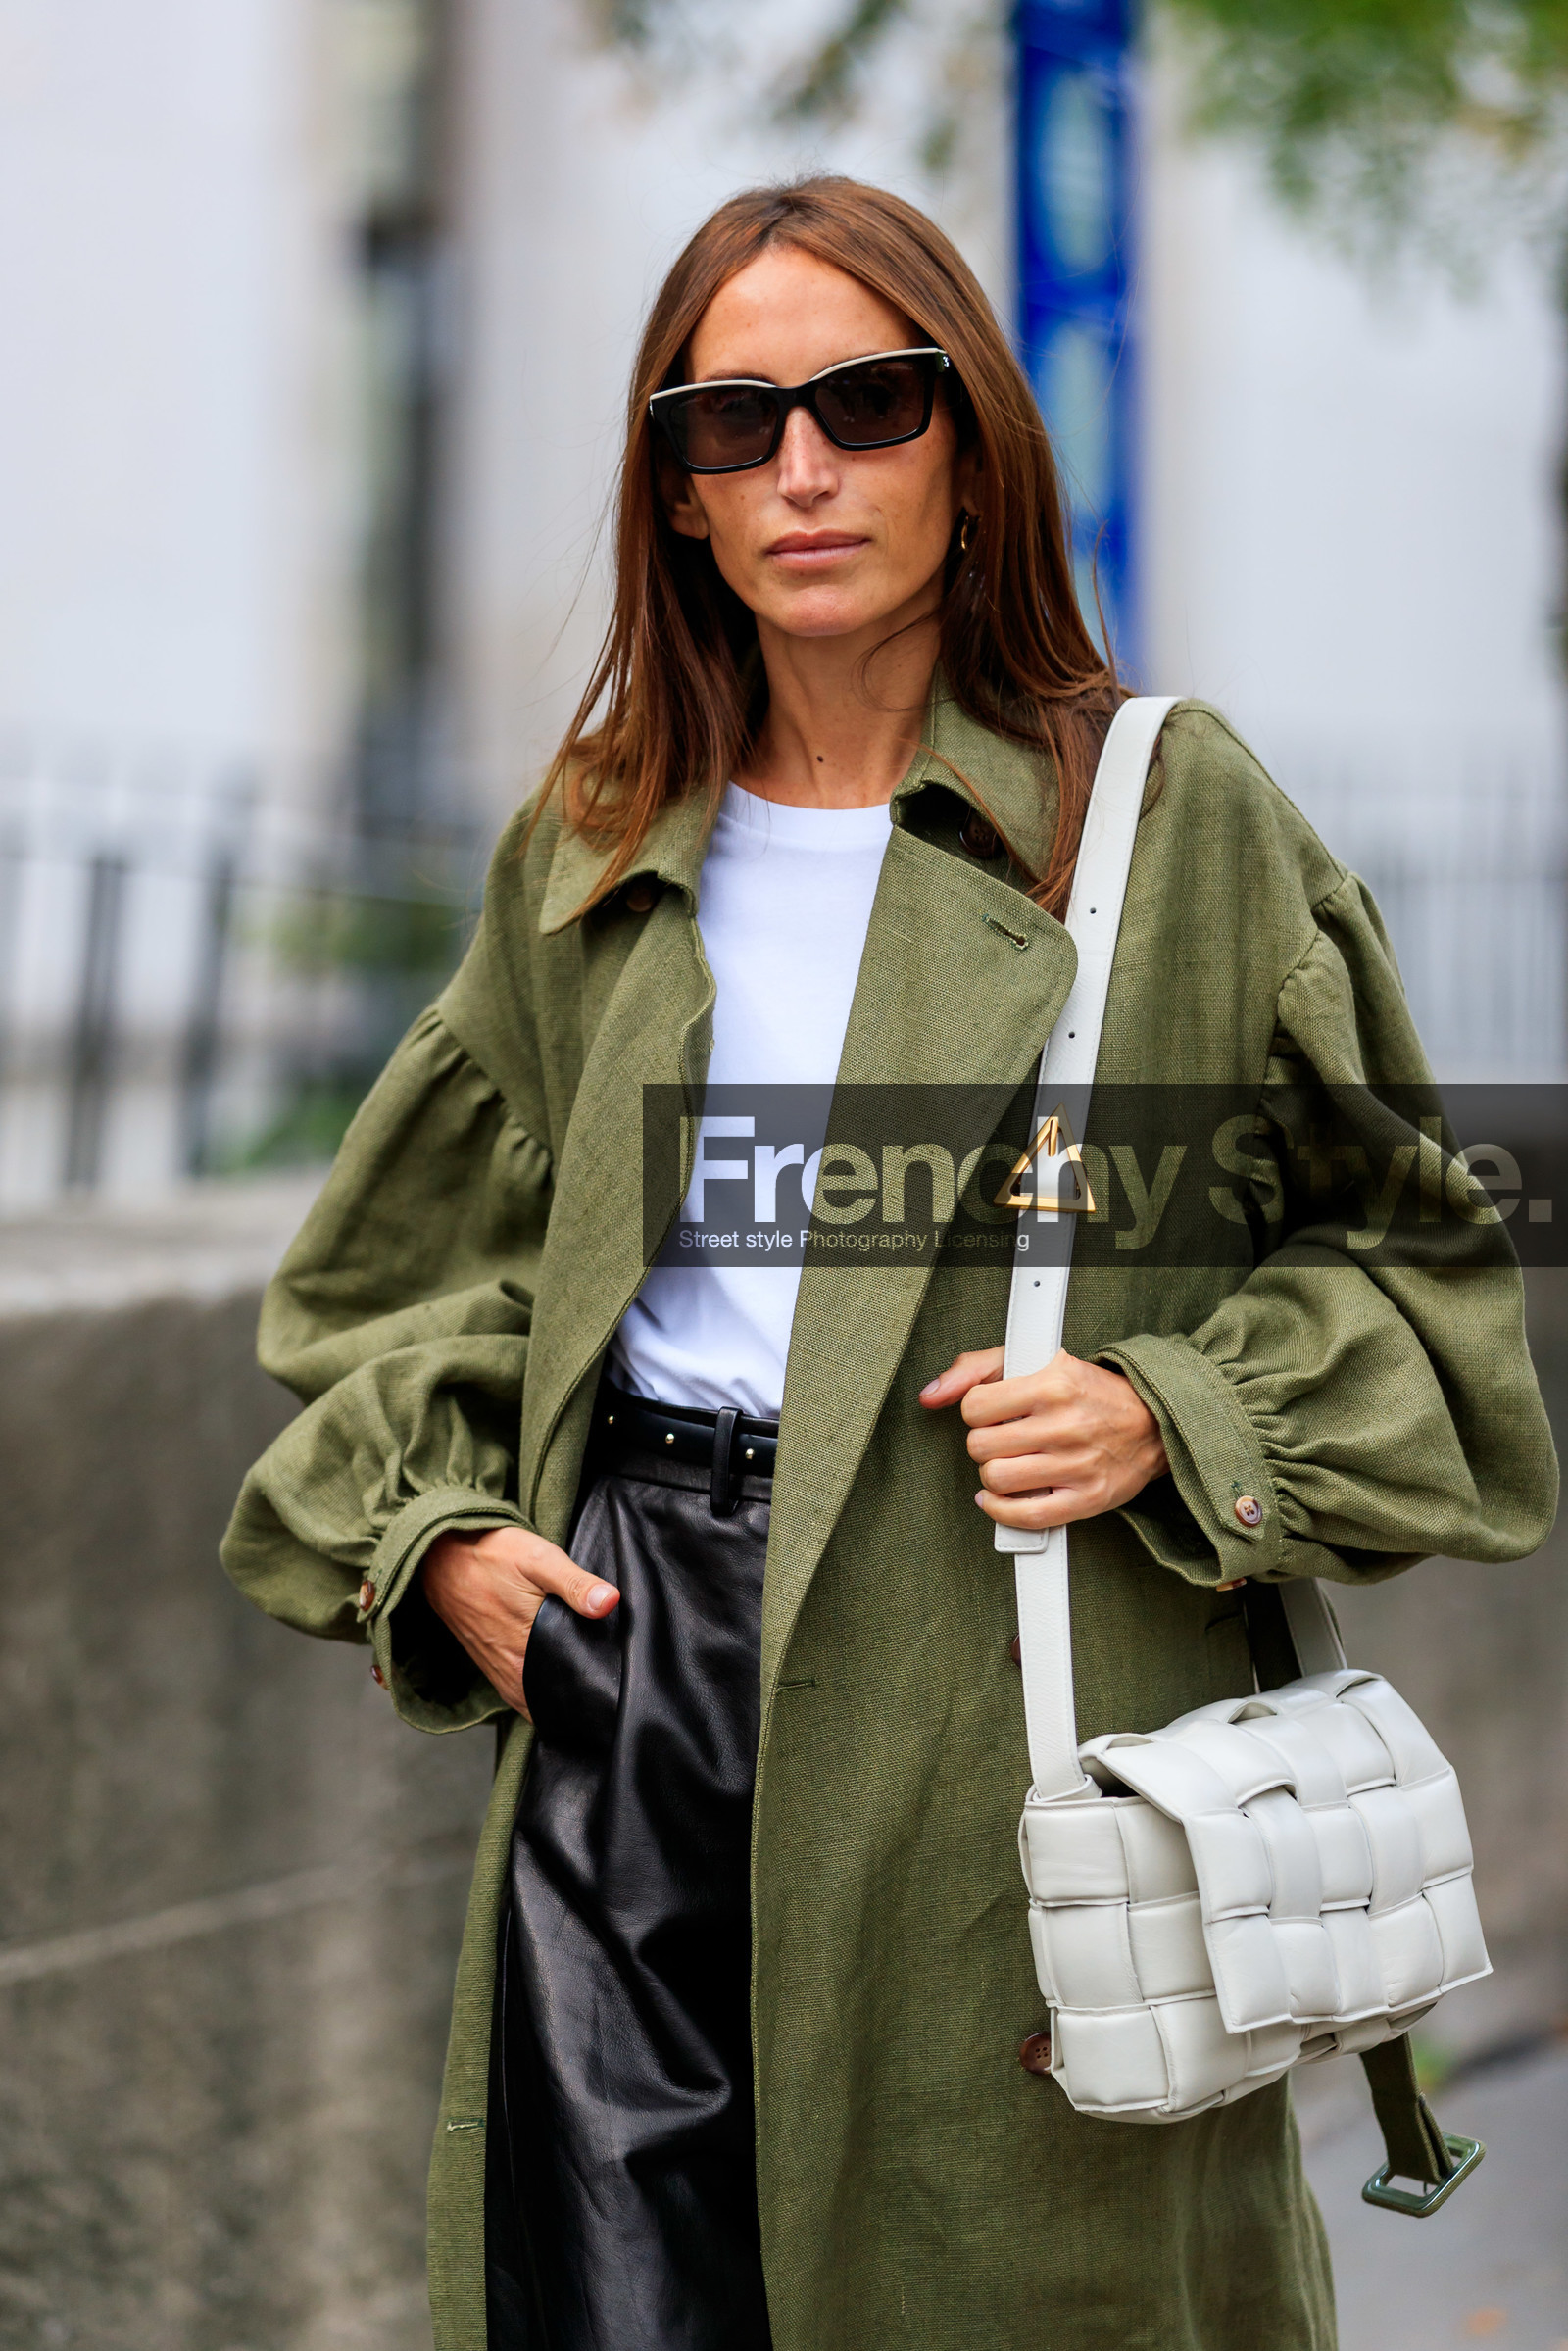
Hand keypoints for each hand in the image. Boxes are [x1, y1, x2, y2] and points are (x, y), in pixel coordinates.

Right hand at [420, 1525, 618, 1715]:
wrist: (440, 1556)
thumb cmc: (491, 1556)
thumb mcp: (539, 1560)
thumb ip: (575, 1584)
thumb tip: (610, 1602)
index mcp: (526, 1654)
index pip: (571, 1695)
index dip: (595, 1695)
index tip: (616, 1690)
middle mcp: (512, 1674)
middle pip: (557, 1703)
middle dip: (582, 1699)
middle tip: (607, 1686)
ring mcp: (500, 1673)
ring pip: (539, 1700)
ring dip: (560, 1697)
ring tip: (586, 1683)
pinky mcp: (492, 1666)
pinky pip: (523, 1692)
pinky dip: (541, 1689)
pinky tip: (556, 1674)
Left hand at [920, 1346, 1166, 1530]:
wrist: (1153, 1422)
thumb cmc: (1087, 1391)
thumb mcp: (1035, 1360)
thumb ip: (976, 1368)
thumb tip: (930, 1395)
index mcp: (1053, 1383)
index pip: (975, 1407)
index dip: (976, 1412)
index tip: (992, 1413)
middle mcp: (1065, 1424)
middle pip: (981, 1447)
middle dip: (985, 1443)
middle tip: (1003, 1439)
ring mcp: (1077, 1465)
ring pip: (997, 1480)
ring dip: (995, 1475)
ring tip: (1010, 1463)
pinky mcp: (1087, 1498)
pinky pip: (1026, 1515)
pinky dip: (1002, 1510)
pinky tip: (1002, 1497)